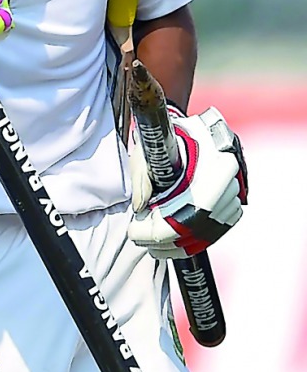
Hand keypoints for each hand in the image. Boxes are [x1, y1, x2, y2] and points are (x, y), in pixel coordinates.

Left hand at [127, 106, 248, 259]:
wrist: (194, 125)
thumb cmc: (168, 136)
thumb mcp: (148, 150)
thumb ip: (142, 177)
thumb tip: (140, 208)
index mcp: (210, 163)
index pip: (184, 215)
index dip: (156, 230)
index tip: (135, 232)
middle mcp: (230, 178)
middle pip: (198, 226)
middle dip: (165, 241)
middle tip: (141, 242)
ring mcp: (237, 189)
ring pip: (210, 231)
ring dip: (180, 244)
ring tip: (154, 247)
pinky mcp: (238, 197)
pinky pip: (219, 228)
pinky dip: (196, 239)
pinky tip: (175, 244)